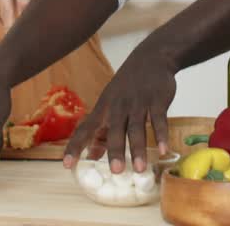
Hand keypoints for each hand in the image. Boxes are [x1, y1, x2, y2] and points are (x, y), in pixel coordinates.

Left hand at [63, 49, 175, 174]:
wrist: (151, 57)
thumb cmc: (127, 86)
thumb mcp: (110, 103)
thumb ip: (102, 130)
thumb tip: (92, 156)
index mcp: (103, 108)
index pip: (85, 129)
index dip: (75, 147)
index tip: (67, 165)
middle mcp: (118, 106)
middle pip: (114, 130)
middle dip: (115, 150)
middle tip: (116, 171)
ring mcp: (138, 102)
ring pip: (137, 127)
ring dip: (138, 148)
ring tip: (140, 169)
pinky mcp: (157, 100)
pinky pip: (159, 120)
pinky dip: (161, 135)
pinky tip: (163, 150)